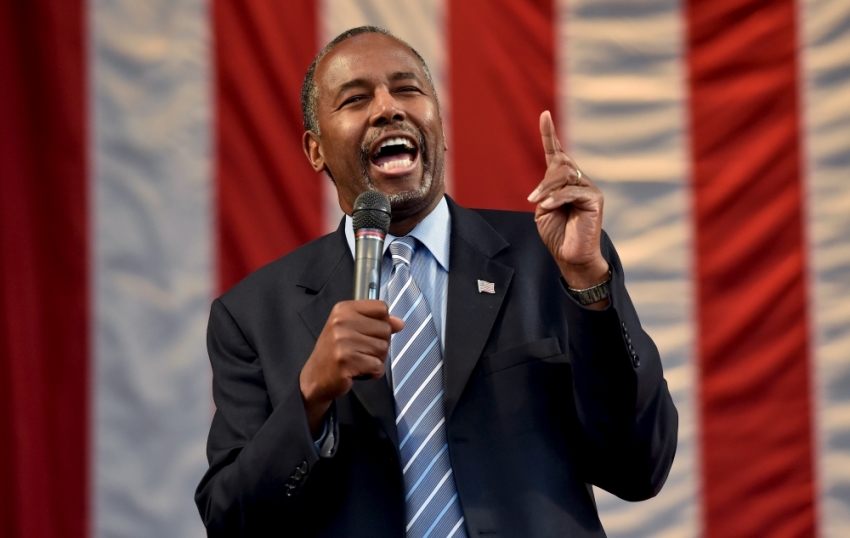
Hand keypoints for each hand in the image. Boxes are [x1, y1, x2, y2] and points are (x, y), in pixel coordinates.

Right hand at [300, 300, 403, 434]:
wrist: (315, 377)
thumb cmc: (336, 351)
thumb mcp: (353, 329)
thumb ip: (377, 323)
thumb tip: (400, 323)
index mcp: (343, 309)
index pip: (381, 307)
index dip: (382, 322)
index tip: (368, 332)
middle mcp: (341, 322)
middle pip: (385, 329)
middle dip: (379, 344)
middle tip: (360, 351)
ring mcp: (343, 341)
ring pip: (383, 349)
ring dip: (376, 360)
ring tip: (359, 361)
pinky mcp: (346, 361)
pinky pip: (378, 366)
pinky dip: (373, 372)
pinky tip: (358, 371)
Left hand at [527, 111, 608, 290]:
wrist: (571, 256)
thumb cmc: (557, 234)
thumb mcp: (544, 209)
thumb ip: (546, 190)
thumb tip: (551, 180)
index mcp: (565, 181)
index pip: (557, 153)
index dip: (550, 134)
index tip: (545, 115)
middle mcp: (579, 180)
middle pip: (560, 163)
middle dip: (544, 180)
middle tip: (533, 199)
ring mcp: (589, 188)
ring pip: (565, 174)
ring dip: (547, 189)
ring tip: (540, 204)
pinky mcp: (595, 199)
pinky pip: (572, 191)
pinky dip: (557, 198)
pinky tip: (548, 207)